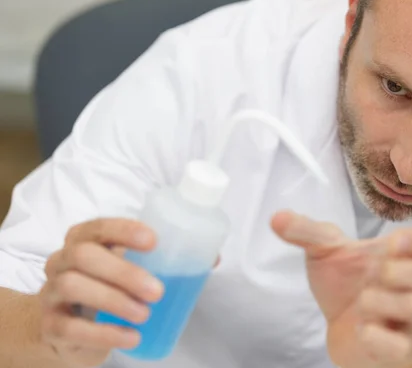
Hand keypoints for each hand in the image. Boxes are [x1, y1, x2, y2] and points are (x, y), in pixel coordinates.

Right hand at [38, 219, 163, 367]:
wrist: (67, 329)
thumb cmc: (106, 287)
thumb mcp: (125, 268)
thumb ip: (159, 260)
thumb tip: (210, 258)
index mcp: (83, 239)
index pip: (99, 226)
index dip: (124, 230)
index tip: (153, 242)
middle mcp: (62, 260)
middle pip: (84, 255)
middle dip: (123, 272)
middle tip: (157, 291)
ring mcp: (51, 292)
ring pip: (72, 286)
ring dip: (113, 300)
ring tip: (144, 315)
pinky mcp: (49, 325)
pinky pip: (70, 327)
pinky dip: (104, 333)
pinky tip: (130, 337)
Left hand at [271, 211, 411, 367]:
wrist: (343, 328)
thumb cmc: (346, 284)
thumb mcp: (326, 251)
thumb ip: (306, 232)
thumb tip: (277, 217)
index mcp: (403, 258)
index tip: (394, 242)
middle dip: (406, 271)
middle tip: (376, 272)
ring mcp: (407, 322)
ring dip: (378, 300)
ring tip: (361, 301)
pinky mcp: (396, 351)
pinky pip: (398, 347)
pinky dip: (374, 336)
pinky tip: (361, 328)